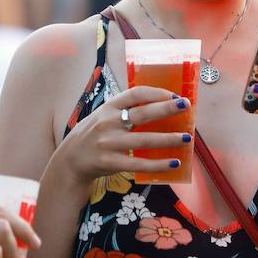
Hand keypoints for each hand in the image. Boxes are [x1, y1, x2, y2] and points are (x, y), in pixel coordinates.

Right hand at [54, 85, 190, 187]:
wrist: (71, 159)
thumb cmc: (94, 133)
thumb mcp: (104, 115)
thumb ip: (125, 109)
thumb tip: (160, 105)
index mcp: (109, 107)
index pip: (135, 94)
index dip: (157, 93)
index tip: (175, 95)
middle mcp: (108, 123)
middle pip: (143, 114)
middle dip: (167, 109)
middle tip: (186, 106)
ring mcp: (109, 143)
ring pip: (145, 141)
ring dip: (169, 139)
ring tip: (187, 138)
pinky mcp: (110, 163)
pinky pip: (139, 164)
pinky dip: (158, 164)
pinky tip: (174, 163)